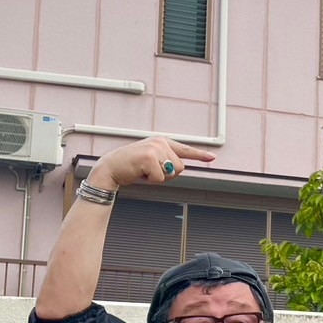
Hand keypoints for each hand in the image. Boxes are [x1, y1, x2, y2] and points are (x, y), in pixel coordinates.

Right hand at [87, 137, 215, 189]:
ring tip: (144, 171)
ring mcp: (155, 149)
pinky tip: (140, 173)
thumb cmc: (131, 166)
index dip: (199, 155)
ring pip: (172, 173)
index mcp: (162, 142)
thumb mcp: (151, 160)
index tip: (212, 158)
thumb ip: (166, 161)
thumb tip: (180, 168)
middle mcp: (160, 142)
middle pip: (180, 167)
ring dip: (159, 177)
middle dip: (167, 174)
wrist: (111, 167)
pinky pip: (161, 178)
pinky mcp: (150, 157)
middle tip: (149, 171)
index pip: (185, 149)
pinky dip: (151, 181)